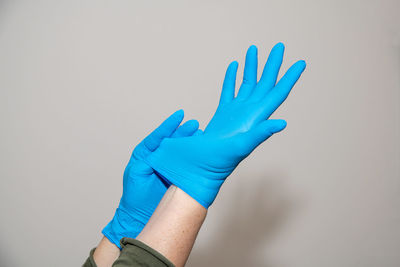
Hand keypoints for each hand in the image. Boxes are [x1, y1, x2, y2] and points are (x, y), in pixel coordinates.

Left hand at [102, 110, 198, 247]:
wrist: (140, 216)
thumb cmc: (135, 195)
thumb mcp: (138, 172)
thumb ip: (148, 159)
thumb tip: (162, 147)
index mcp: (146, 153)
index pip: (159, 136)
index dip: (170, 126)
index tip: (180, 115)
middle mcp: (159, 157)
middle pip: (173, 141)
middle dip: (184, 132)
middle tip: (195, 125)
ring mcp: (170, 167)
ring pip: (181, 151)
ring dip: (191, 142)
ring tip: (201, 134)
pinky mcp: (179, 176)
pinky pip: (186, 164)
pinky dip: (193, 156)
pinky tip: (201, 150)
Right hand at [145, 43, 305, 207]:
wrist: (200, 166)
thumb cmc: (219, 161)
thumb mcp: (240, 147)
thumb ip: (260, 134)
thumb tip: (282, 122)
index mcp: (256, 117)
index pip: (277, 93)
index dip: (289, 78)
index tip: (300, 63)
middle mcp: (249, 112)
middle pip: (264, 83)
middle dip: (273, 65)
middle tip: (280, 47)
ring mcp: (236, 112)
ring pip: (246, 83)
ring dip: (252, 67)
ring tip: (254, 49)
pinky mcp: (222, 113)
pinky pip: (228, 91)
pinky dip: (231, 78)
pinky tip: (234, 67)